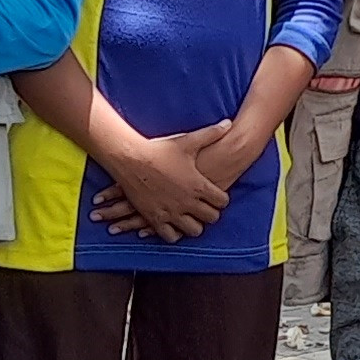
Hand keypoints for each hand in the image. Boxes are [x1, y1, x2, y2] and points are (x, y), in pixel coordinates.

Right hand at [91, 121, 235, 239]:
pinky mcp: (155, 219)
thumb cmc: (160, 149)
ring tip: (191, 218)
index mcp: (199, 185)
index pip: (222, 202)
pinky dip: (174, 233)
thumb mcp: (187, 141)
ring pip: (193, 230)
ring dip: (194, 225)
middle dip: (210, 213)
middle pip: (211, 218)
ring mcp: (172, 212)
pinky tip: (174, 225)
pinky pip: (171, 236)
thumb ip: (211, 134)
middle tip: (205, 208)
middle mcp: (188, 202)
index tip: (216, 196)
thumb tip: (229, 123)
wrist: (130, 158)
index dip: (221, 199)